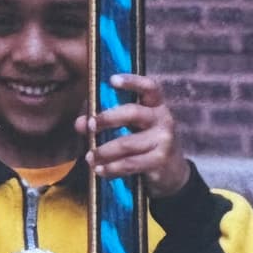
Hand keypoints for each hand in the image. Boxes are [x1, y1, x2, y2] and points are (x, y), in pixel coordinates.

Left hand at [76, 74, 190, 198]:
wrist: (172, 172)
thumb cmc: (144, 142)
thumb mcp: (129, 127)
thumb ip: (103, 122)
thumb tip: (80, 123)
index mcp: (155, 104)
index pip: (149, 87)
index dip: (132, 81)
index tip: (112, 80)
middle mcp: (163, 118)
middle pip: (133, 112)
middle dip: (108, 118)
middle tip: (90, 125)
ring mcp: (164, 140)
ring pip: (127, 143)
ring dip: (104, 151)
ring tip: (89, 157)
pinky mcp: (160, 160)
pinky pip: (130, 163)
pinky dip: (112, 168)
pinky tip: (99, 170)